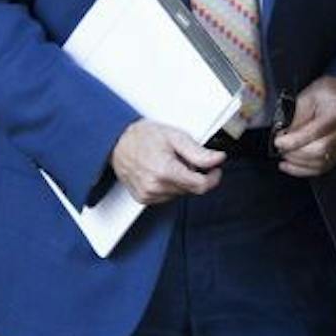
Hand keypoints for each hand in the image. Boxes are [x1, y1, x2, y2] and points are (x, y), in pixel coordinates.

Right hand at [108, 120, 223, 203]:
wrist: (117, 142)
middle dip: (194, 175)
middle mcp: (155, 186)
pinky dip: (170, 185)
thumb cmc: (143, 136)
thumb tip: (217, 159)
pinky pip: (167, 196)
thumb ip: (198, 152)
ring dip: (182, 180)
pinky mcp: (143, 198)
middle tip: (185, 158)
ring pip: (180, 193)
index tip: (215, 170)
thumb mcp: (175, 136)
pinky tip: (162, 171)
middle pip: (191, 190)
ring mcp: (148, 194)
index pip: (200, 186)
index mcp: (165, 171)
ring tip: (170, 163)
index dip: (213, 178)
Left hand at [273, 75, 335, 177]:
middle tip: (280, 149)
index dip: (294, 140)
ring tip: (284, 157)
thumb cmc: (326, 93)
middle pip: (320, 150)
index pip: (315, 132)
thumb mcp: (308, 97)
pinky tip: (291, 166)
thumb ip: (296, 117)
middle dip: (295, 153)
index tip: (278, 141)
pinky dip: (304, 170)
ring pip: (321, 163)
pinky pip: (323, 167)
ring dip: (298, 164)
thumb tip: (283, 136)